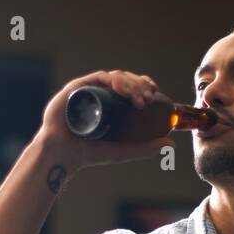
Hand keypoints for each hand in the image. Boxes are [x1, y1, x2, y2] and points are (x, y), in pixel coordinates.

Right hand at [36, 71, 173, 171]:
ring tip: (138, 98)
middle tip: (148, 97)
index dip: (142, 84)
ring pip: (112, 77)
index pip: (128, 86)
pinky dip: (111, 80)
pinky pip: (96, 79)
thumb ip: (145, 148)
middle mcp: (97, 92)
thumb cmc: (88, 154)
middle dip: (138, 84)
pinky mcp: (75, 88)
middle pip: (122, 79)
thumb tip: (171, 145)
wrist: (62, 156)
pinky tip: (121, 88)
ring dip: (129, 83)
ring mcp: (86, 89)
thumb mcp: (123, 151)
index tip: (153, 92)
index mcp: (107, 102)